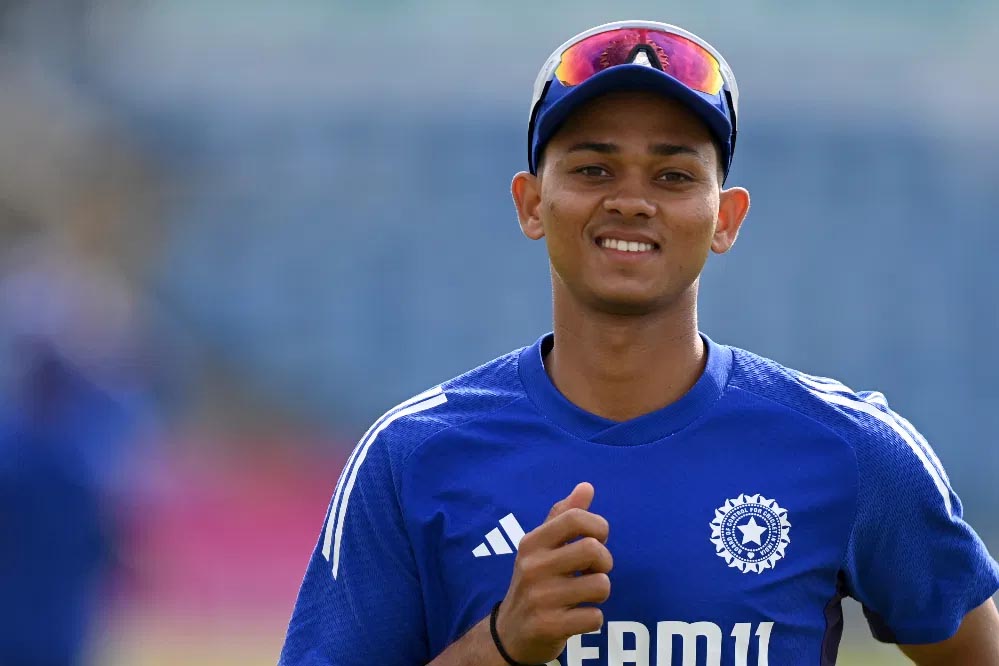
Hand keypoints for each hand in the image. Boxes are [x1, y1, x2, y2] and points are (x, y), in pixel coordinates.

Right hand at [493, 482, 612, 664]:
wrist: (510, 633)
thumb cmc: (535, 581)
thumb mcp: (541, 547)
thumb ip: (564, 516)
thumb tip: (586, 486)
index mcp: (532, 542)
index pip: (575, 518)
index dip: (598, 526)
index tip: (597, 539)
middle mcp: (532, 567)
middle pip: (593, 550)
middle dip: (604, 562)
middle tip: (593, 571)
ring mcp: (540, 598)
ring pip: (601, 585)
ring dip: (600, 593)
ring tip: (583, 595)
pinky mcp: (549, 626)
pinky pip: (595, 617)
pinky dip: (592, 619)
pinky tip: (576, 617)